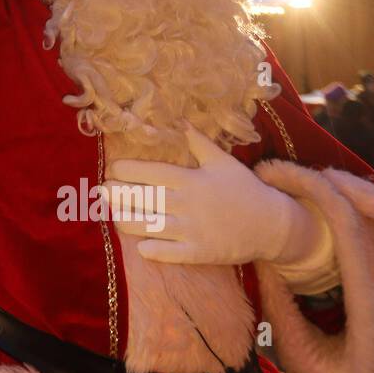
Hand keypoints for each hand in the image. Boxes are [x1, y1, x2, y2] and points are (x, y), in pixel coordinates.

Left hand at [105, 125, 320, 266]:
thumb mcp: (222, 161)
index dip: (127, 170)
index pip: (151, 172)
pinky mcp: (198, 253)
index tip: (112, 168)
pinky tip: (139, 245)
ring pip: (147, 226)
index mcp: (191, 179)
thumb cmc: (243, 189)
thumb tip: (180, 119)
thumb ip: (197, 141)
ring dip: (124, 220)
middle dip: (117, 194)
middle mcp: (187, 204)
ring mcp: (192, 230)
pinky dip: (149, 249)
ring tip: (112, 213)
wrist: (271, 225)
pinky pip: (166, 253)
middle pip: (142, 198)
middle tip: (101, 191)